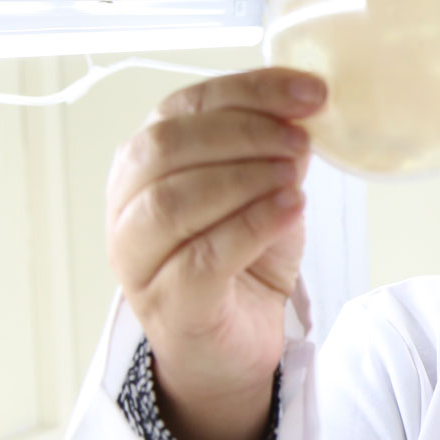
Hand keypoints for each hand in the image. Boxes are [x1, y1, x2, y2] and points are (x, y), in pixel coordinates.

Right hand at [105, 67, 324, 439]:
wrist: (230, 348)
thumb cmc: (239, 262)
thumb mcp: (260, 192)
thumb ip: (271, 151)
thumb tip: (303, 112)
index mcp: (144, 164)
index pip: (183, 107)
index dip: (248, 91)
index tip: (311, 93)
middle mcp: (128, 207)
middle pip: (167, 147)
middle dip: (244, 133)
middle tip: (300, 141)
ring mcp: (139, 259)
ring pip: (174, 201)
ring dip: (245, 178)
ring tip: (296, 178)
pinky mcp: (169, 304)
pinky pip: (202, 258)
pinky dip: (252, 226)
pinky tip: (292, 210)